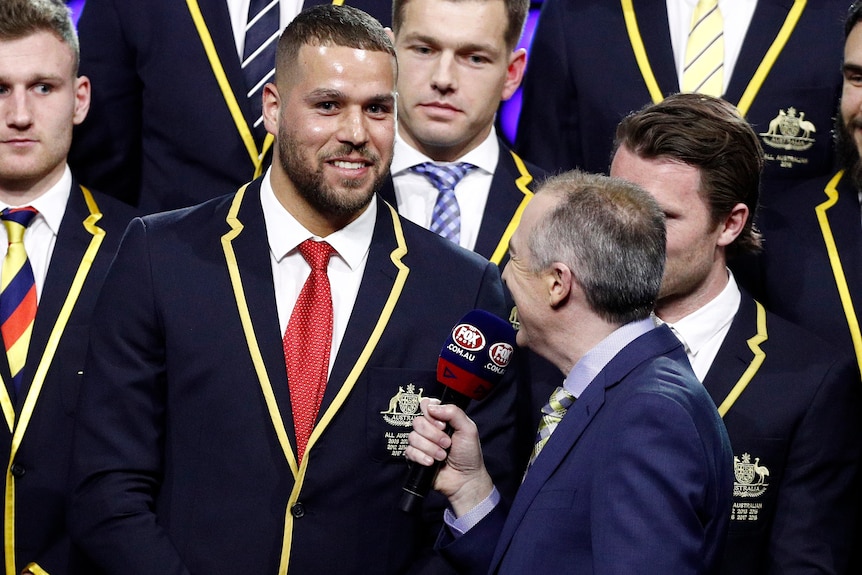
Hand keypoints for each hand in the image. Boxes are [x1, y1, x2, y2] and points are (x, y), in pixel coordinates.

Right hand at [405, 398, 493, 515]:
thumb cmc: (469, 454)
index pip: (426, 405)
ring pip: (413, 437)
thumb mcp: (468, 428)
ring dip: (430, 448)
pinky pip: (409, 451)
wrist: (465, 479)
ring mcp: (421, 443)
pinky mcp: (415, 457)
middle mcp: (429, 429)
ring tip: (442, 456)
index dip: (431, 414)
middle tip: (447, 443)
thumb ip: (453, 412)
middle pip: (418, 422)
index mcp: (441, 419)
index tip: (443, 425)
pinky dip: (422, 457)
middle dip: (434, 435)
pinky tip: (431, 463)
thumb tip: (431, 406)